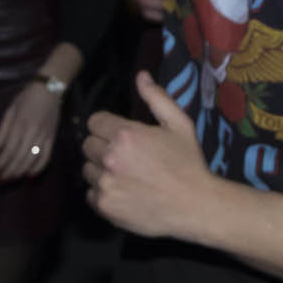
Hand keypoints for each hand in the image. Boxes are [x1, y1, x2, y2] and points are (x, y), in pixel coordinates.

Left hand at [0, 79, 63, 181]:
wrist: (49, 89)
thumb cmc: (26, 98)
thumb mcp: (10, 110)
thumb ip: (2, 131)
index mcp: (20, 124)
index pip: (8, 150)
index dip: (0, 163)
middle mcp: (32, 132)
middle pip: (19, 158)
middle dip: (8, 171)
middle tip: (0, 180)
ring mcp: (44, 136)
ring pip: (32, 160)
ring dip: (20, 172)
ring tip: (11, 179)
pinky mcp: (52, 138)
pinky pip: (47, 157)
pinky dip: (39, 168)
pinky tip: (30, 175)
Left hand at [82, 72, 216, 239]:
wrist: (195, 206)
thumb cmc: (188, 164)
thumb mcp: (179, 125)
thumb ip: (157, 98)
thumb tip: (141, 76)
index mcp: (125, 135)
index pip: (94, 122)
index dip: (107, 126)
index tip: (120, 136)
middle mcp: (110, 158)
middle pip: (88, 145)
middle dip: (103, 147)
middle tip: (125, 157)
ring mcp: (105, 183)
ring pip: (87, 170)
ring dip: (101, 170)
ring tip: (125, 175)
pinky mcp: (105, 205)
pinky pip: (90, 194)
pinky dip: (103, 193)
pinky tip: (123, 192)